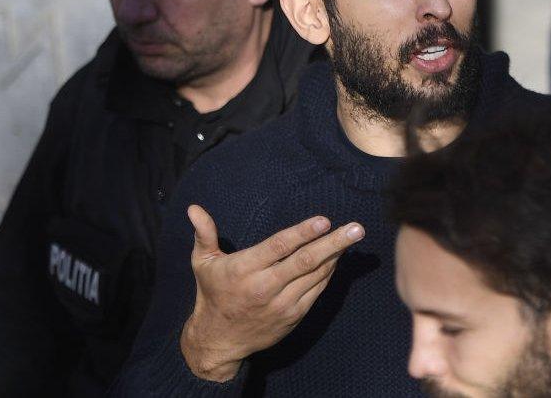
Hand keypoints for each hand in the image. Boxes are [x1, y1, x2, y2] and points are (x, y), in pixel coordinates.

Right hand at [179, 204, 364, 381]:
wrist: (219, 341)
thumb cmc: (212, 294)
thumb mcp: (202, 263)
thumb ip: (204, 234)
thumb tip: (194, 209)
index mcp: (244, 269)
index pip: (279, 247)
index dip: (303, 233)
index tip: (324, 221)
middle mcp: (264, 287)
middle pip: (305, 261)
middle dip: (334, 243)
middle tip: (357, 229)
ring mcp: (281, 304)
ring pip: (315, 275)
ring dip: (336, 255)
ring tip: (352, 236)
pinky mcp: (293, 315)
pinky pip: (317, 290)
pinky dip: (329, 273)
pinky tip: (337, 258)